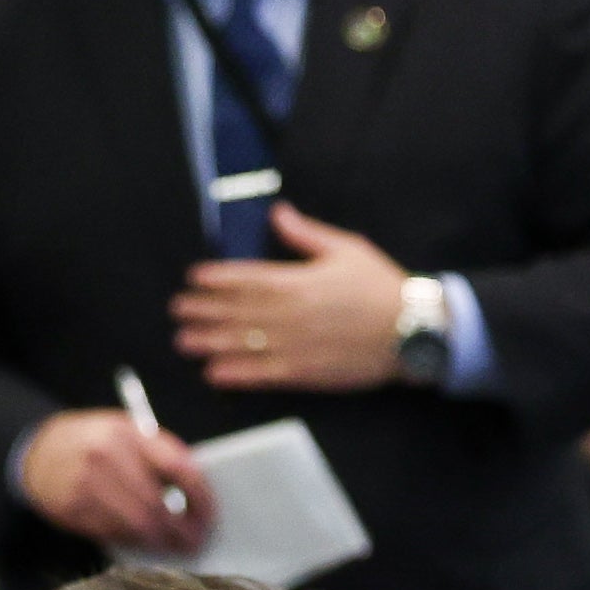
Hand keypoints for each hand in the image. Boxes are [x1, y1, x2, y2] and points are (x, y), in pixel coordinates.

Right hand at [19, 407, 217, 550]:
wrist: (38, 452)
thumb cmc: (94, 443)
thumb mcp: (127, 432)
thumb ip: (161, 454)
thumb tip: (197, 490)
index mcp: (126, 432)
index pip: (177, 468)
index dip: (200, 496)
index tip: (209, 513)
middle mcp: (105, 457)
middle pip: (157, 506)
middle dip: (183, 529)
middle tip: (196, 539)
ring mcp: (86, 485)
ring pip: (137, 525)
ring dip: (162, 541)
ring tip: (176, 544)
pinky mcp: (74, 509)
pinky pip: (115, 534)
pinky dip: (137, 541)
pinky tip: (146, 540)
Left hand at [167, 204, 412, 395]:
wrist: (413, 331)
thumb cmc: (381, 287)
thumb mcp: (345, 249)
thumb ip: (305, 234)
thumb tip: (277, 213)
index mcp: (295, 281)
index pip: (245, 278)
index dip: (216, 278)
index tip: (193, 277)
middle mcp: (288, 315)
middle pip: (235, 312)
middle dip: (203, 311)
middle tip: (177, 311)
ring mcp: (294, 347)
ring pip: (242, 343)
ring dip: (209, 342)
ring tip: (183, 341)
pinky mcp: (306, 374)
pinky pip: (263, 376)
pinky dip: (236, 375)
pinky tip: (214, 374)